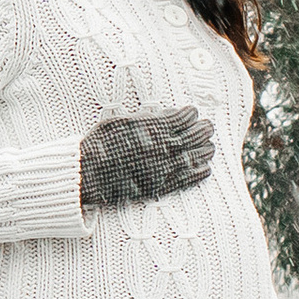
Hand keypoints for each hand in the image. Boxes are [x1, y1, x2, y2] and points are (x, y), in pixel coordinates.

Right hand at [79, 109, 211, 209]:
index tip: (193, 112)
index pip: (181, 119)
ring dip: (205, 151)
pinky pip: (187, 179)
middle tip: (208, 127)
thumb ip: (144, 118)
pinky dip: (199, 173)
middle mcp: (162, 147)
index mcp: (152, 129)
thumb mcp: (120, 120)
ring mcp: (164, 168)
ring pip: (194, 157)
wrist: (89, 173)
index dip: (191, 114)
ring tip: (210, 146)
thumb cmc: (100, 143)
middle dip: (203, 130)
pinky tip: (206, 168)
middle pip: (193, 137)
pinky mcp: (161, 186)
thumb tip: (163, 115)